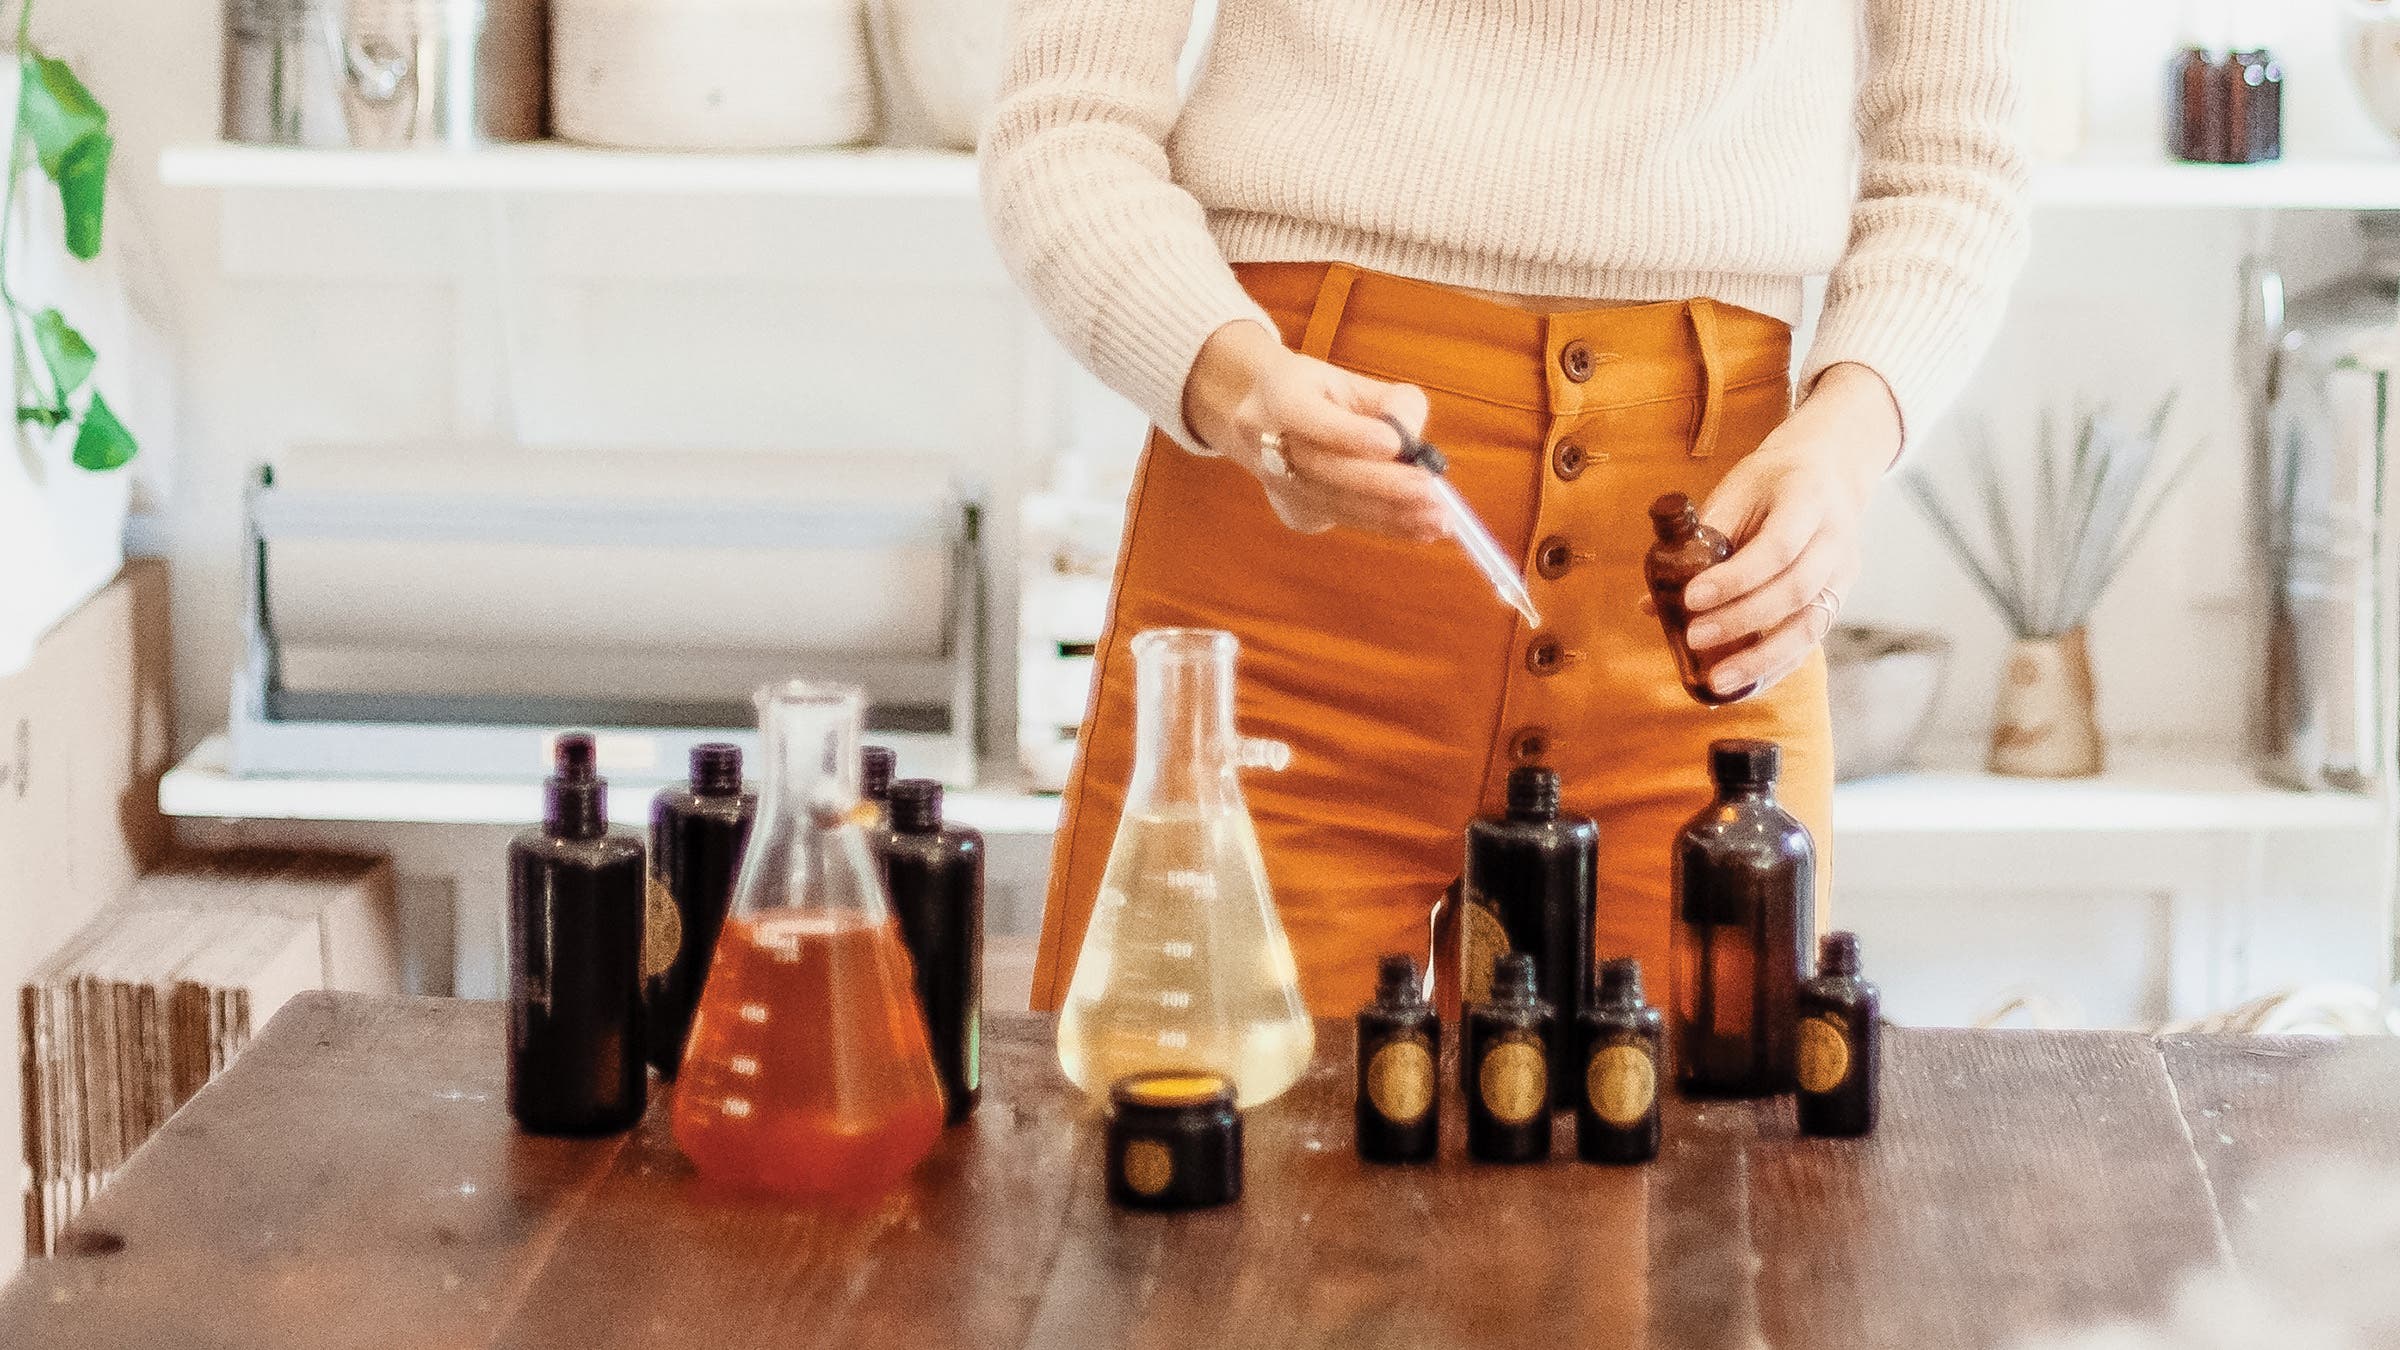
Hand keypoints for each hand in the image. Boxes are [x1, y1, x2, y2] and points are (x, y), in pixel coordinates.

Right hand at [1181, 320, 1446, 538]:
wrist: (1266, 416)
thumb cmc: (1323, 394)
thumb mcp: (1356, 381)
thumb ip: (1394, 404)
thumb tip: (1415, 447)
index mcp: (1277, 393)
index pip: (1304, 414)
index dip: (1347, 433)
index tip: (1394, 444)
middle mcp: (1263, 440)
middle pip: (1322, 468)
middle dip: (1381, 483)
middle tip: (1429, 492)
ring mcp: (1274, 482)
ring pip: (1333, 503)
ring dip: (1389, 514)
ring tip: (1436, 519)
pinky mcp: (1291, 511)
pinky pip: (1342, 520)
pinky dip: (1385, 525)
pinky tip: (1420, 529)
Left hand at [1679, 363, 1901, 697]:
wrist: (1829, 470)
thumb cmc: (1772, 482)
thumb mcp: (1737, 490)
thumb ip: (1701, 541)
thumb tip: (1652, 603)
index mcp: (1808, 500)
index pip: (1776, 547)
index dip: (1734, 578)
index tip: (1691, 598)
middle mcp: (1835, 540)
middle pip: (1795, 591)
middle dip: (1740, 620)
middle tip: (1694, 638)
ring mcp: (1843, 573)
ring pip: (1810, 625)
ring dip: (1762, 659)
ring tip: (1717, 682)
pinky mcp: (1838, 598)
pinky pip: (1811, 640)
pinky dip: (1777, 666)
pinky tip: (1744, 684)